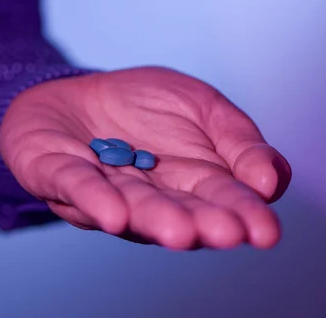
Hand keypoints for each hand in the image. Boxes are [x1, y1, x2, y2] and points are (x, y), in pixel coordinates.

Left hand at [0, 67, 291, 249]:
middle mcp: (147, 196)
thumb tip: (270, 180)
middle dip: (200, 222)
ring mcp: (101, 189)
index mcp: (187, 183)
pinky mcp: (55, 174)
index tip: (264, 230)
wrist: (75, 93)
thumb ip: (238, 139)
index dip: (243, 214)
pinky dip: (94, 198)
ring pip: (129, 206)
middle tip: (225, 232)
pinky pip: (75, 185)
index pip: (220, 201)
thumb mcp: (201, 106)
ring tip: (180, 232)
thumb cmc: (141, 104)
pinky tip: (114, 212)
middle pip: (176, 211)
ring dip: (155, 218)